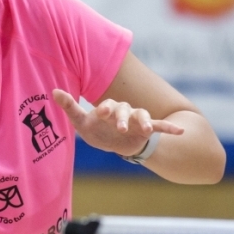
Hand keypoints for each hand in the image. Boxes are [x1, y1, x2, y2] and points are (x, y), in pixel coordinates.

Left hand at [52, 88, 183, 156]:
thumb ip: (69, 107)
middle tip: (119, 128)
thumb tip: (53, 91)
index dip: (105, 108)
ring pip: (142, 116)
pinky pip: (159, 126)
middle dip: (123, 118)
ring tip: (145, 129)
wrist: (114, 142)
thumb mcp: (81, 122)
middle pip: (125, 110)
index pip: (107, 105)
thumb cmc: (96, 130)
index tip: (101, 112)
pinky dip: (169, 128)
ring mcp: (136, 119)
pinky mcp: (146, 129)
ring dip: (144, 122)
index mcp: (108, 108)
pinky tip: (180, 131)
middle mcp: (124, 111)